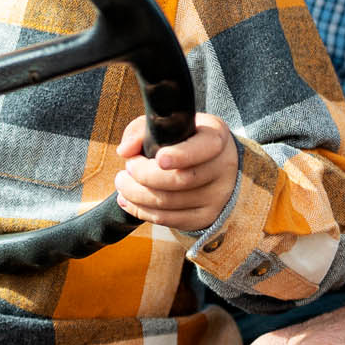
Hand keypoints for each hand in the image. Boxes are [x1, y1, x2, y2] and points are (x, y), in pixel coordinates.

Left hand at [114, 112, 237, 231]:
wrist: (213, 163)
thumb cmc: (183, 139)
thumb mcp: (168, 125)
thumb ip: (142, 130)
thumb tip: (124, 150)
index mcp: (216, 137)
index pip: (203, 148)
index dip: (181, 155)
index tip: (159, 159)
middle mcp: (223, 168)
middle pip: (182, 179)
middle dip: (146, 176)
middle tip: (126, 169)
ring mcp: (217, 197)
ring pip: (172, 203)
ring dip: (138, 196)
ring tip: (122, 184)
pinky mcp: (206, 217)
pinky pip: (171, 220)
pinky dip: (144, 212)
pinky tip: (128, 202)